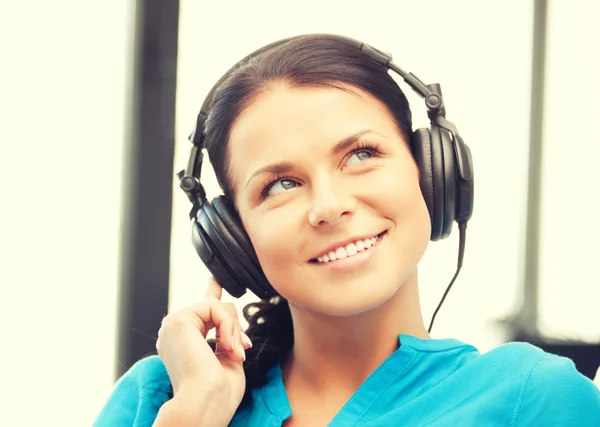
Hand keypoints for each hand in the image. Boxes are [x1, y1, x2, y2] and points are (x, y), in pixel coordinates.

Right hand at [155, 277, 252, 422]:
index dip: (211, 293)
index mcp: (183, 343)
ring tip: (236, 352)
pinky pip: (214, 306)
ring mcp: (173, 326)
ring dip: (233, 330)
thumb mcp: (226, 356)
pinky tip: (228, 345)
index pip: (200, 313)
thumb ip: (225, 333)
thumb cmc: (218, 392)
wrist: (207, 403)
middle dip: (234, 328)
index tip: (216, 280)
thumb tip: (229, 311)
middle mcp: (174, 333)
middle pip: (215, 309)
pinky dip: (228, 325)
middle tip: (242, 350)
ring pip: (216, 306)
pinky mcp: (178, 321)